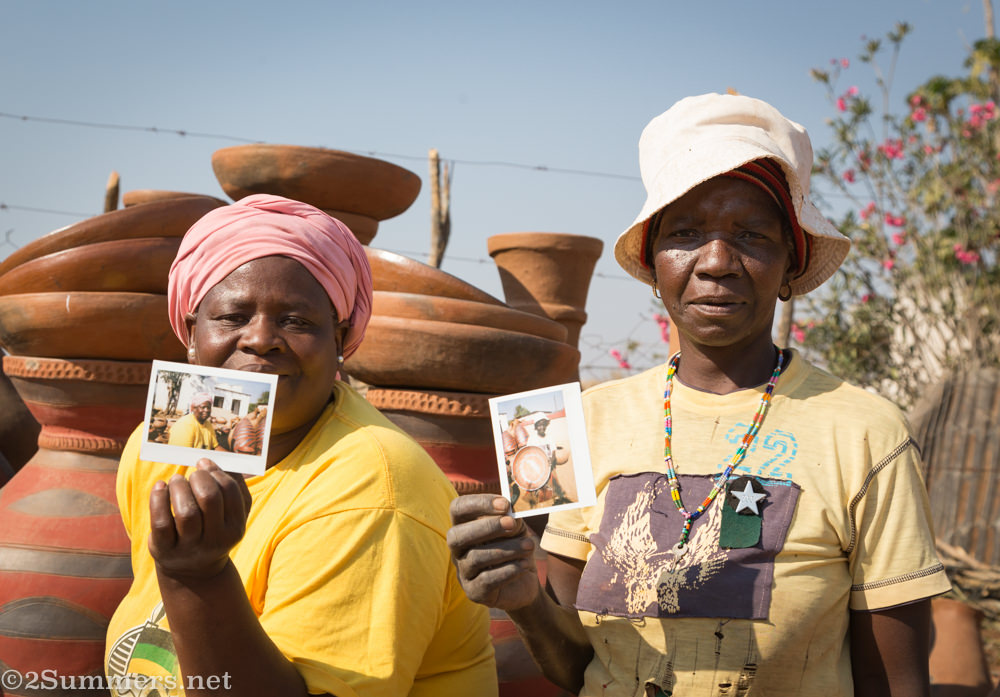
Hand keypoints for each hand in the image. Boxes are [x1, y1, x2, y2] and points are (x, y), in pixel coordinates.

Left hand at [148, 459, 252, 578]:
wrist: (193, 571)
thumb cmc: (213, 531)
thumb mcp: (231, 515)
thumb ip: (234, 487)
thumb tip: (219, 457)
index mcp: (236, 528)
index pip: (229, 491)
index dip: (216, 471)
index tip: (204, 463)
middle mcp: (216, 540)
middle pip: (209, 499)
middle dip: (199, 478)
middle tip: (192, 473)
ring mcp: (190, 547)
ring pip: (186, 512)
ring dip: (179, 487)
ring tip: (176, 480)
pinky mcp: (165, 550)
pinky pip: (161, 522)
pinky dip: (158, 498)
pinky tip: (160, 487)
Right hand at [446, 494, 539, 610]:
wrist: (524, 583)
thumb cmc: (515, 548)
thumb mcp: (516, 530)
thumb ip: (511, 520)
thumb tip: (511, 515)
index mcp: (464, 526)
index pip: (458, 508)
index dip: (478, 503)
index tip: (505, 504)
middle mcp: (458, 549)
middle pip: (456, 535)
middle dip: (486, 527)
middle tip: (512, 524)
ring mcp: (463, 572)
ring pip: (475, 558)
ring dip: (506, 549)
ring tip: (529, 545)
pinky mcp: (474, 592)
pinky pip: (486, 580)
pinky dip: (508, 570)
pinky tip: (524, 565)